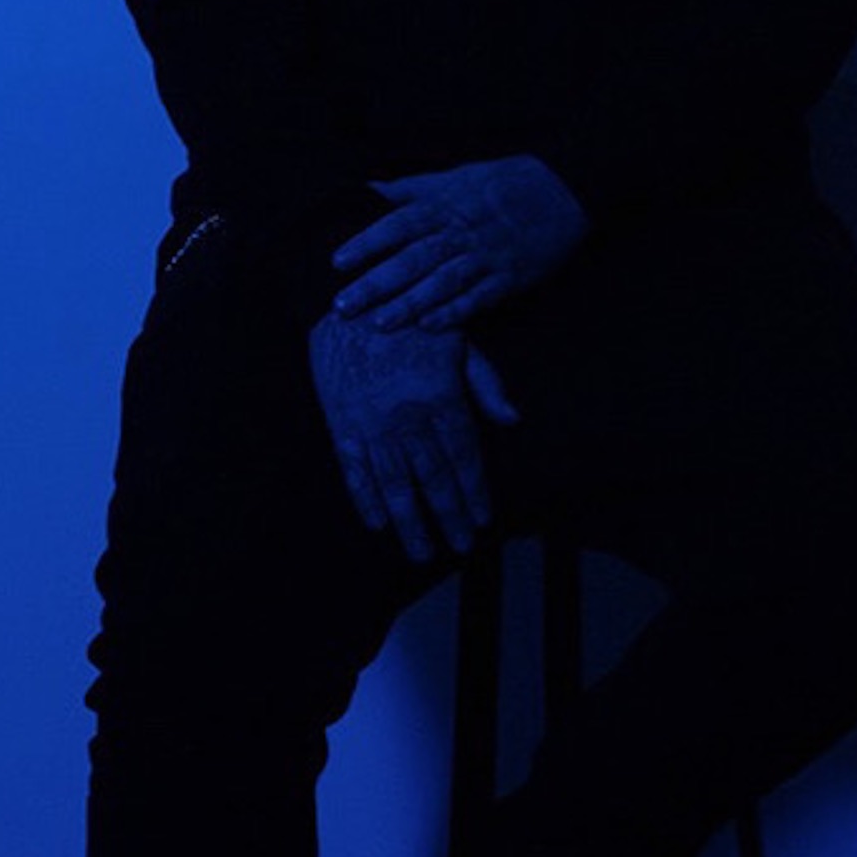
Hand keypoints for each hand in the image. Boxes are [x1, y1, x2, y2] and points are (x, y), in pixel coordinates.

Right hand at [309, 310, 519, 563]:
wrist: (352, 304)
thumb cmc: (413, 322)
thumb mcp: (459, 342)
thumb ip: (486, 383)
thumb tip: (514, 420)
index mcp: (440, 398)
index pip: (463, 457)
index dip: (475, 492)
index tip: (484, 518)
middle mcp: (408, 419)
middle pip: (433, 479)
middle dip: (449, 517)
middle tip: (460, 546)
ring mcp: (372, 426)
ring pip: (395, 485)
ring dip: (410, 523)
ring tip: (421, 552)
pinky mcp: (342, 425)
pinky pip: (355, 472)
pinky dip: (365, 501)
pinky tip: (377, 525)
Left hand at [331, 156, 588, 328]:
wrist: (564, 188)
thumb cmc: (503, 182)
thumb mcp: (456, 176)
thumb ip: (411, 188)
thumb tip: (368, 189)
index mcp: (447, 203)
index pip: (399, 222)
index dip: (368, 241)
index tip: (338, 261)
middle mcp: (463, 230)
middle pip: (414, 257)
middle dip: (378, 282)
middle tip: (343, 305)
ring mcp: (487, 255)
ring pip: (443, 281)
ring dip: (410, 303)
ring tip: (380, 324)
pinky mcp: (510, 277)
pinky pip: (479, 298)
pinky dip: (455, 313)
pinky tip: (431, 328)